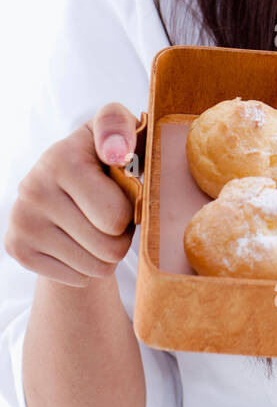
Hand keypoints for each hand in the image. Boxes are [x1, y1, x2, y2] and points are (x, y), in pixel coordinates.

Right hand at [4, 103, 139, 286]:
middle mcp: (33, 188)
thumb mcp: (122, 131)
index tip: (126, 191)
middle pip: (108, 247)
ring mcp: (21, 220)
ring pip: (95, 267)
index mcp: (61, 158)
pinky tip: (80, 241)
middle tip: (116, 216)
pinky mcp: (16, 247)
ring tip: (100, 227)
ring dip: (108, 254)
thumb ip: (123, 128)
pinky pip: (77, 278)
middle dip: (123, 236)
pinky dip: (87, 266)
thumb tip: (115, 152)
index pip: (115, 217)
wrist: (65, 184)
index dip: (131, 212)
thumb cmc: (107, 156)